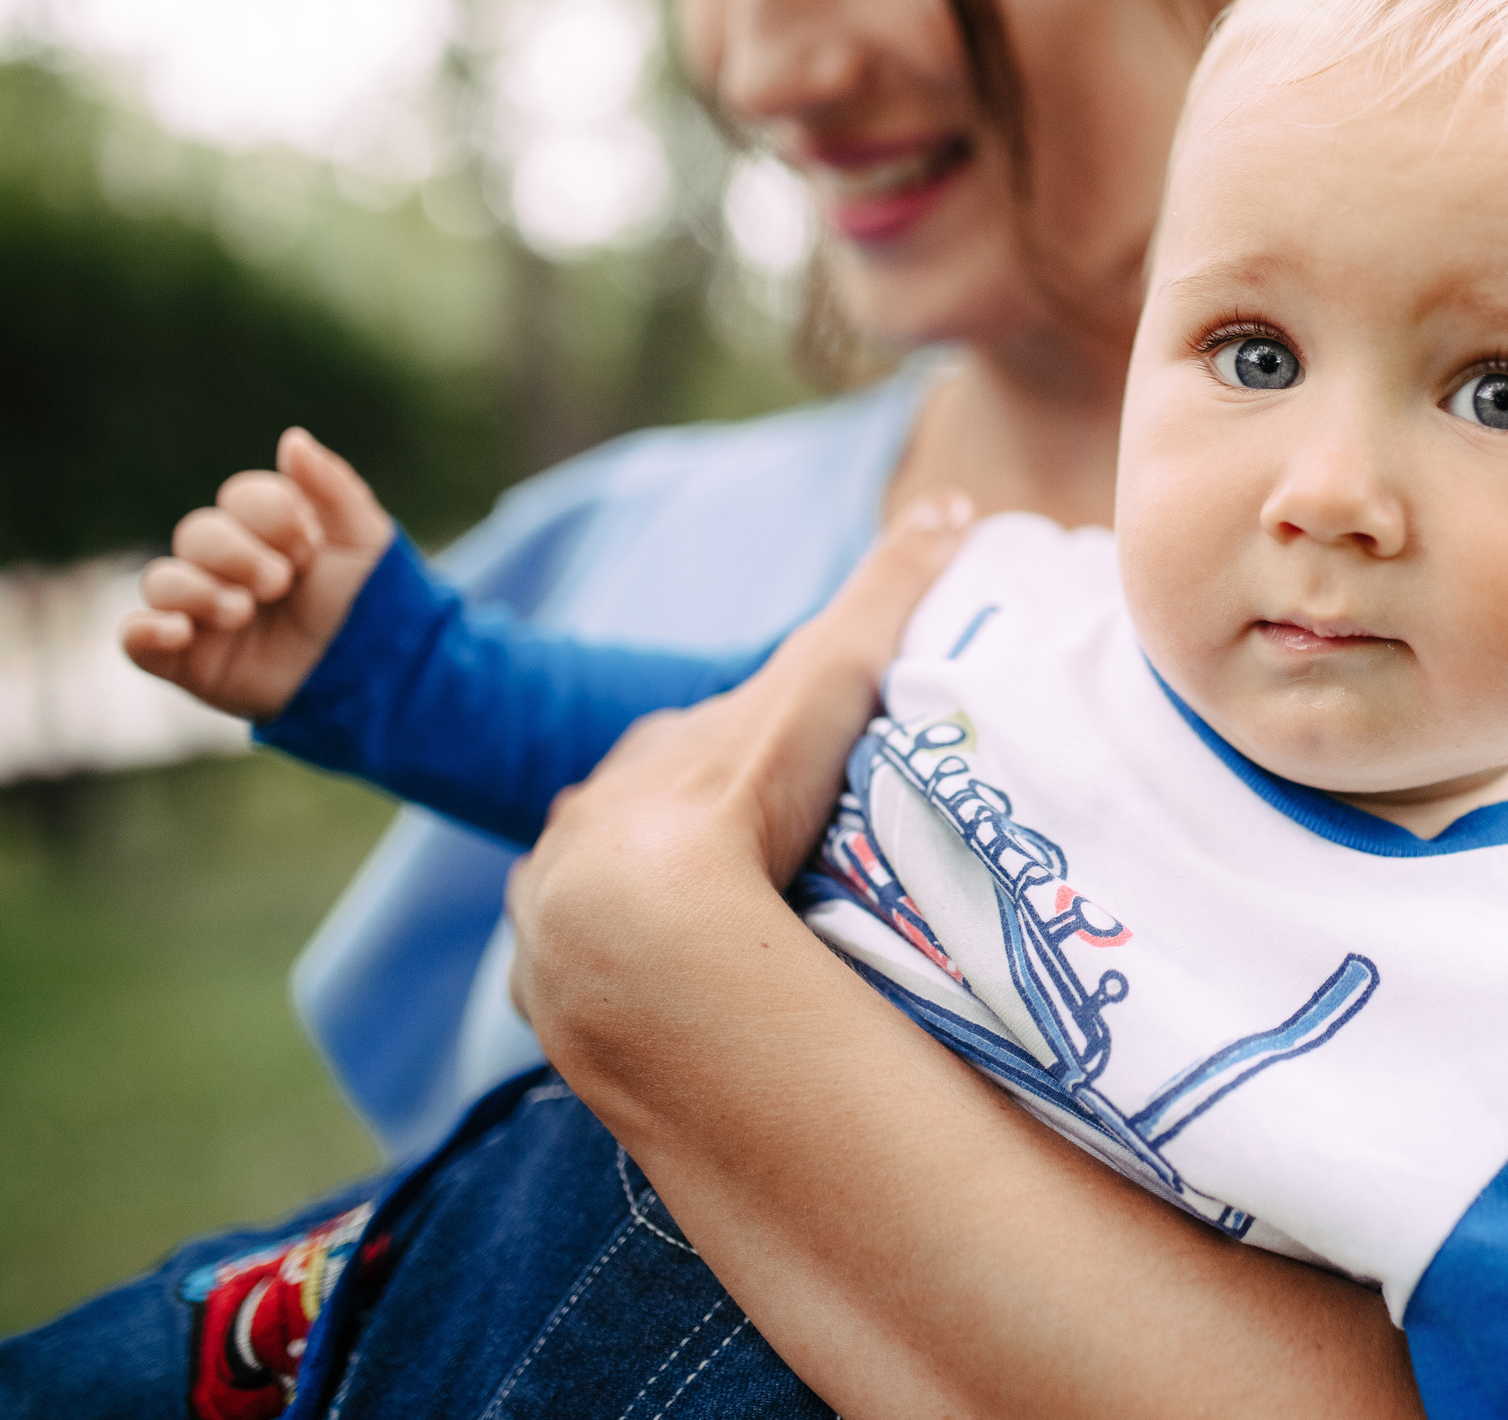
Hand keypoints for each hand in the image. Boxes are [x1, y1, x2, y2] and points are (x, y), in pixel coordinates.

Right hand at [119, 427, 395, 720]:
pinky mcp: (186, 658)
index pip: (242, 497)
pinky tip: (179, 631)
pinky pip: (135, 637)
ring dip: (199, 591)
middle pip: (198, 532)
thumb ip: (332, 487)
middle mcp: (228, 564)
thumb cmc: (371, 606)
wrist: (376, 678)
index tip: (311, 546)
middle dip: (239, 553)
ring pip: (163, 580)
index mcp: (269, 530)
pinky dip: (146, 630)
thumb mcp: (365, 541)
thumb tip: (292, 438)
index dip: (272, 515)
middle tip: (281, 582)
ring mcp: (202, 610)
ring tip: (243, 611)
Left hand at [506, 493, 973, 1030]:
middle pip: (647, 816)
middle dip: (690, 834)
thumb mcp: (832, 675)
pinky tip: (659, 1004)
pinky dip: (614, 983)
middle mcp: (591, 815)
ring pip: (605, 897)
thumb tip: (959, 502)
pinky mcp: (547, 983)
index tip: (787, 778)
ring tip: (718, 952)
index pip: (700, 741)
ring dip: (649, 915)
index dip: (743, 752)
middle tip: (761, 874)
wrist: (646, 926)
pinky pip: (578, 978)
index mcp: (655, 752)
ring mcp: (559, 902)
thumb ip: (888, 590)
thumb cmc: (744, 788)